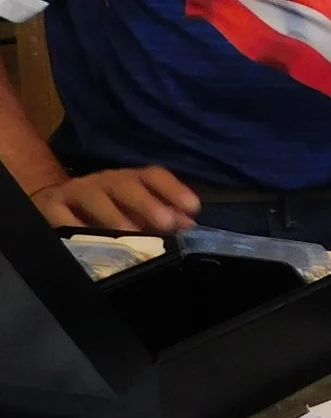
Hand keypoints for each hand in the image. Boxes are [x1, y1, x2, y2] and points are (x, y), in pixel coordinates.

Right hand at [31, 166, 198, 233]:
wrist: (53, 201)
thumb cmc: (104, 208)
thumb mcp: (133, 209)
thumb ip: (163, 214)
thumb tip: (189, 224)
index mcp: (129, 179)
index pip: (153, 175)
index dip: (174, 189)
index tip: (193, 208)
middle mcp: (105, 180)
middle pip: (126, 185)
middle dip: (147, 203)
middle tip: (166, 223)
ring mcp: (76, 191)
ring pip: (95, 198)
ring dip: (114, 216)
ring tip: (131, 235)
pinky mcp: (51, 206)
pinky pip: (62, 216)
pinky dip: (74, 226)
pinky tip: (88, 241)